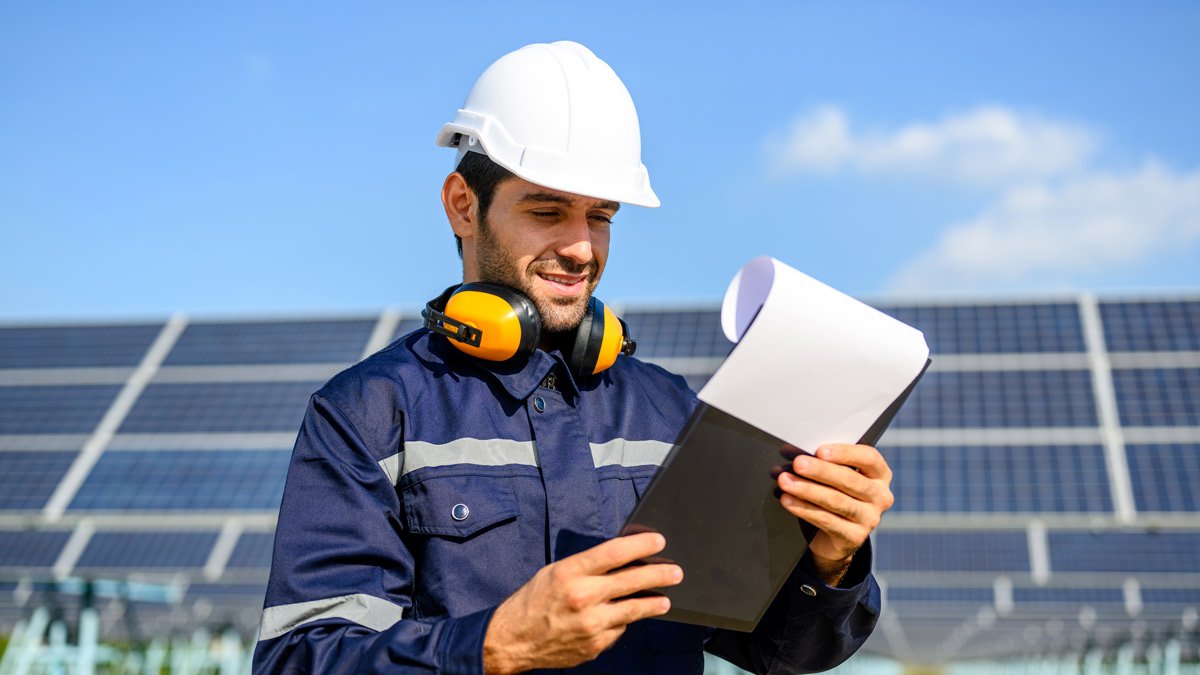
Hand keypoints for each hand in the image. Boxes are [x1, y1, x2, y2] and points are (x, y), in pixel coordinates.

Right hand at [482, 532, 682, 673]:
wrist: (513, 640)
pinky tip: (621, 618)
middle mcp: (583, 597)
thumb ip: (587, 567)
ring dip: (652, 603)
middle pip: (632, 581)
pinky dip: (621, 623)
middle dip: (659, 575)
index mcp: (570, 573)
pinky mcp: (594, 645)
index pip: (614, 553)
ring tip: (664, 600)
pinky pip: (618, 630)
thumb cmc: (533, 600)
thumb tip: (623, 560)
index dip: (641, 545)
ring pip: (633, 610)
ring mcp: (591, 624)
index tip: (658, 541)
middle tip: (676, 572)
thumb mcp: (555, 572)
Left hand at [776, 444, 893, 585]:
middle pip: (850, 480)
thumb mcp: (838, 478)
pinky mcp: (855, 537)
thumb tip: (800, 455)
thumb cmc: (836, 495)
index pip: (869, 458)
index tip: (820, 450)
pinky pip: (826, 520)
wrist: (835, 537)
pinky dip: (804, 509)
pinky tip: (788, 501)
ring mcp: (870, 519)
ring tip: (785, 482)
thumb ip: (829, 464)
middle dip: (820, 470)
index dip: (845, 453)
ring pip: (836, 500)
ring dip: (807, 489)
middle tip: (797, 463)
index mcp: (880, 475)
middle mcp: (880, 496)